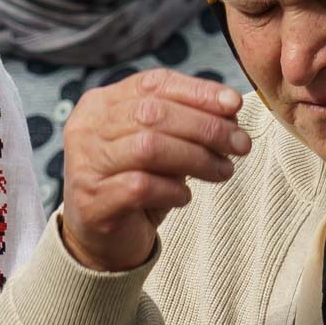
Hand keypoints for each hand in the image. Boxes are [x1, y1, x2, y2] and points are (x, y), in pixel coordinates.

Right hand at [59, 69, 247, 272]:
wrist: (101, 241)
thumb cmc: (136, 183)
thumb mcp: (159, 144)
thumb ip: (184, 122)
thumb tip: (230, 109)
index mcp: (100, 104)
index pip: (152, 84)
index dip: (197, 91)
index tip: (235, 104)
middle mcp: (86, 129)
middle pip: (152, 114)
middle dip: (205, 127)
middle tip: (240, 144)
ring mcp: (85, 165)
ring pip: (148, 147)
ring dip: (196, 158)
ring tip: (222, 170)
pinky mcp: (93, 202)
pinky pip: (140, 186)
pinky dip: (173, 190)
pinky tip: (185, 196)